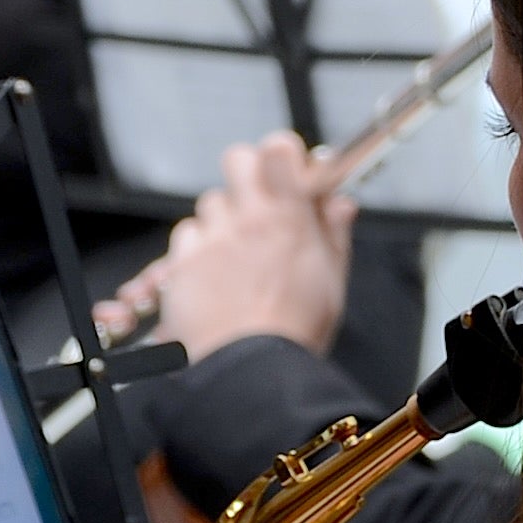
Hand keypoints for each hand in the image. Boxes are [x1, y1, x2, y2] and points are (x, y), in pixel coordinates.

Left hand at [146, 132, 354, 357]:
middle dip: (248, 174)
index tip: (289, 170)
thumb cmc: (294, 334)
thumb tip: (339, 203)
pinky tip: (213, 277)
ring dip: (225, 221)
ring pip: (211, 204)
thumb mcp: (331, 283)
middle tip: (258, 204)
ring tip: (238, 258)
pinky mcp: (182, 262)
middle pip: (237, 160)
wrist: (249, 373)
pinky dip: (198, 250)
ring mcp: (212, 238)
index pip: (278, 148)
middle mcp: (247, 219)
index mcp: (288, 218)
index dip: (282, 154)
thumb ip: (334, 235)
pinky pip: (187, 237)